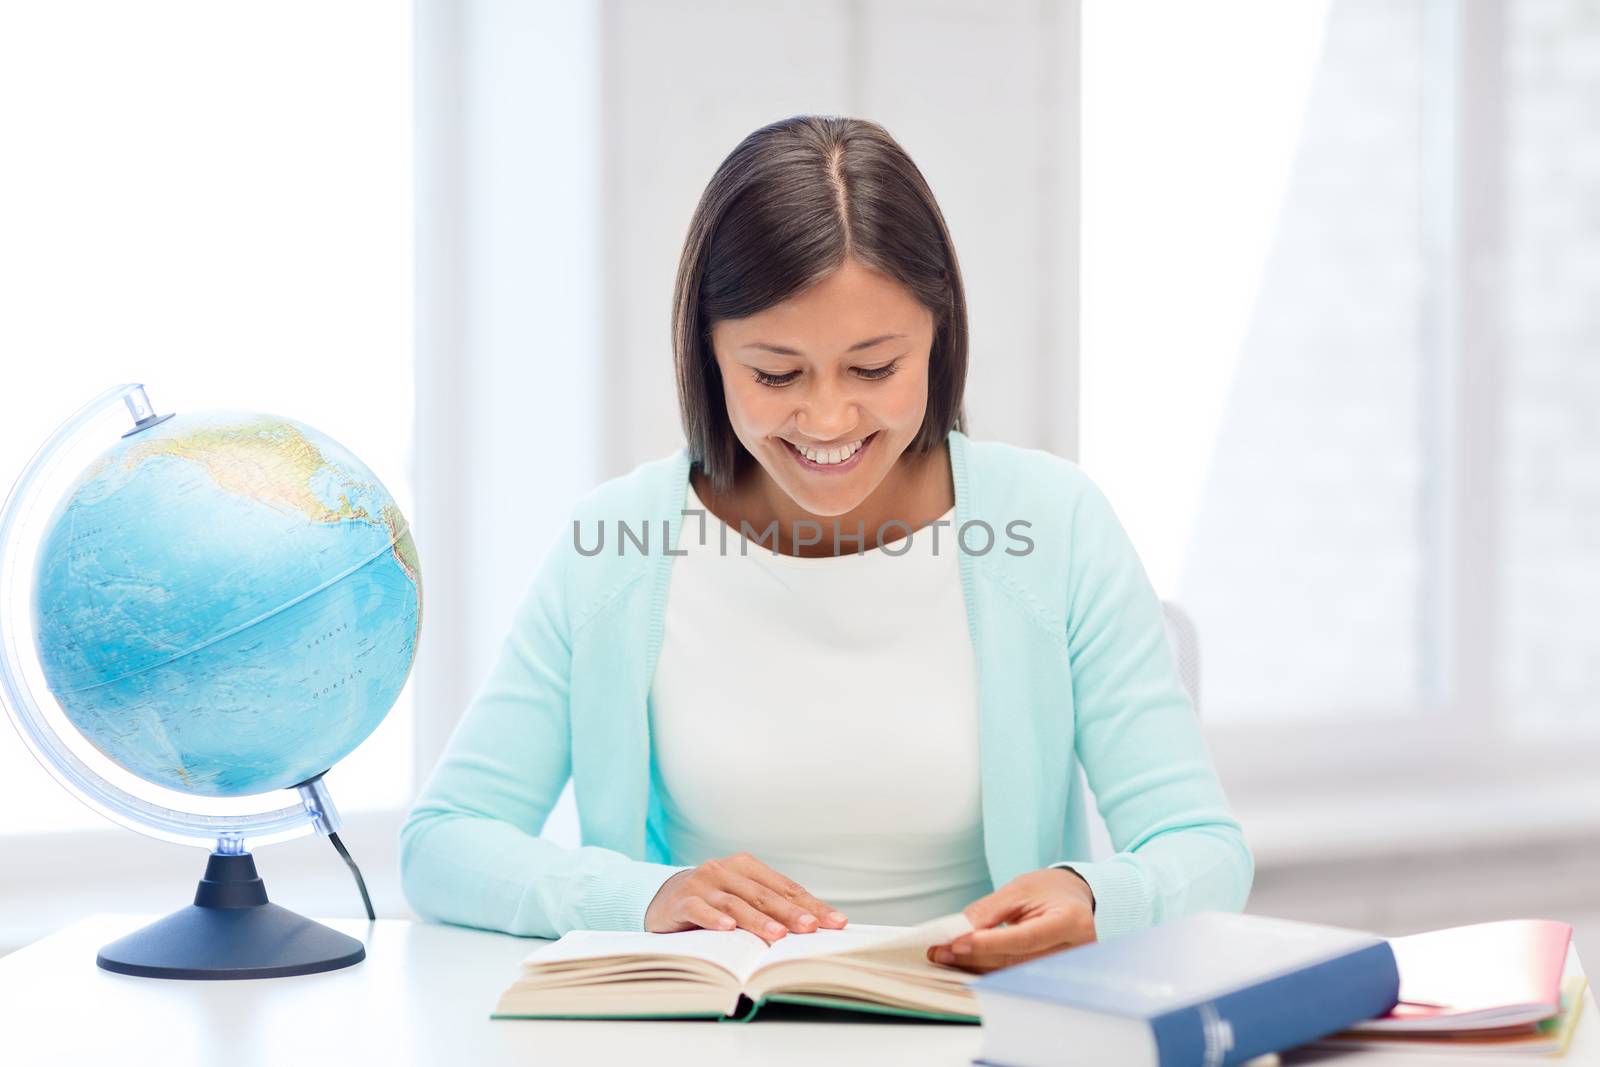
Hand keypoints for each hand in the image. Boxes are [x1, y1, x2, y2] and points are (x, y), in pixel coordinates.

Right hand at [644, 852, 848, 942]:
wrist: (662, 898)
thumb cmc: (713, 901)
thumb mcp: (741, 898)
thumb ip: (769, 907)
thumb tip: (813, 928)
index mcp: (747, 867)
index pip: (786, 887)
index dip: (812, 905)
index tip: (836, 922)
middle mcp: (725, 870)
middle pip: (764, 894)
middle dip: (791, 912)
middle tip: (812, 928)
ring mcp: (702, 884)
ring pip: (735, 903)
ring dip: (758, 920)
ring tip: (778, 935)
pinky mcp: (682, 900)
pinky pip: (699, 909)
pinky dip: (714, 918)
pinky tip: (728, 929)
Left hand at [926, 867, 1096, 972]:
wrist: (1075, 899)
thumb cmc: (1050, 890)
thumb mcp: (1019, 888)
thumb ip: (990, 911)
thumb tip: (960, 932)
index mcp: (1070, 922)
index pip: (1024, 939)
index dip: (988, 944)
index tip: (957, 943)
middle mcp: (1074, 951)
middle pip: (1015, 962)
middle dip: (974, 957)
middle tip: (940, 951)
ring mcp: (1065, 969)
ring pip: (1012, 974)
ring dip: (976, 966)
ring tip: (945, 955)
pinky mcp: (1051, 977)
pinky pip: (1015, 975)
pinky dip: (988, 969)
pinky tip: (965, 962)